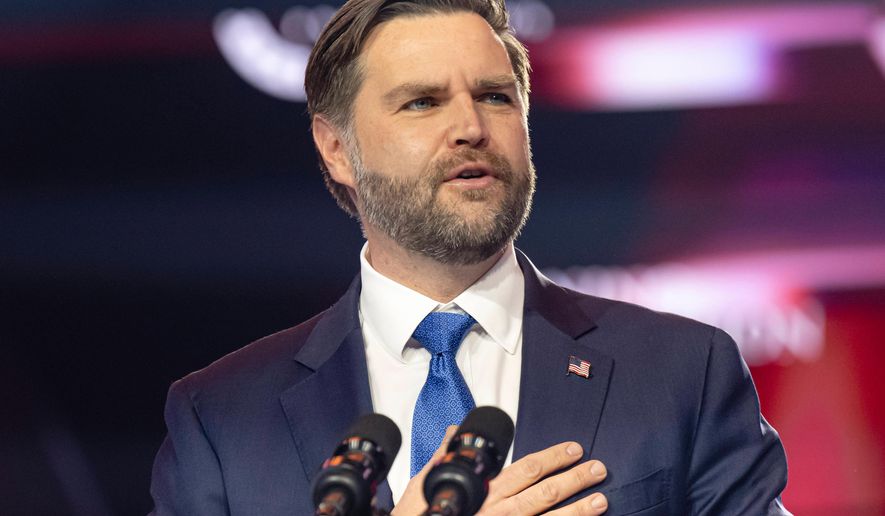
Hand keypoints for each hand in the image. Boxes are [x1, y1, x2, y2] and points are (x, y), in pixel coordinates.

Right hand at [392, 433, 606, 514]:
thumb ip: (442, 458)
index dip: (553, 458)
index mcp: (482, 490)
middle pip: (545, 492)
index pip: (526, 469)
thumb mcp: (423, 486)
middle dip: (575, 479)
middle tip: (599, 468)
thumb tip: (451, 432)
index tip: (574, 449)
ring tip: (601, 500)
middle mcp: (497, 511)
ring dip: (578, 510)